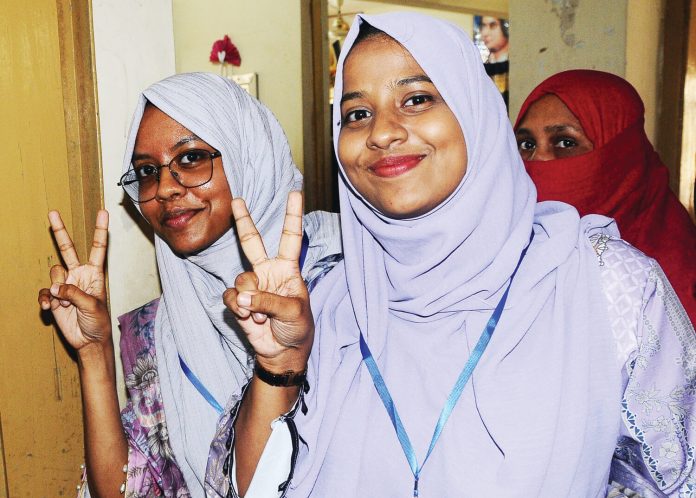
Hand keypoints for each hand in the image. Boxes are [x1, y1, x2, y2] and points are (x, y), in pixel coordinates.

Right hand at [38, 210, 111, 351]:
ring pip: (54, 273)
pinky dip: (45, 299)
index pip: (97, 248)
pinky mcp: (54, 297)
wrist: (89, 340)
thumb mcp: (93, 306)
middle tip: (53, 212)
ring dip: (57, 288)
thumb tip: (56, 287)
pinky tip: (50, 308)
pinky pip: (44, 292)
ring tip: (66, 303)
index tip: (103, 212)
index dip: (100, 230)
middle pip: (67, 249)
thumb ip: (74, 293)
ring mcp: (65, 285)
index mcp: (94, 273)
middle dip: (59, 231)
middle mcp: (78, 275)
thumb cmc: (98, 322)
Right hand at [223, 192, 312, 370]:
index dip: (293, 215)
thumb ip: (267, 301)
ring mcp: (252, 286)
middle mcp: (268, 272)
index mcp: (288, 269)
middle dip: (244, 221)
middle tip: (238, 200)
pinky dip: (239, 309)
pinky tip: (251, 320)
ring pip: (241, 280)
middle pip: (252, 242)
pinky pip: (231, 297)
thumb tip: (241, 297)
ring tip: (263, 317)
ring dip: (250, 301)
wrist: (283, 353)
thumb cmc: (298, 328)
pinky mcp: (238, 302)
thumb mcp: (293, 311)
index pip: (291, 237)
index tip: (295, 193)